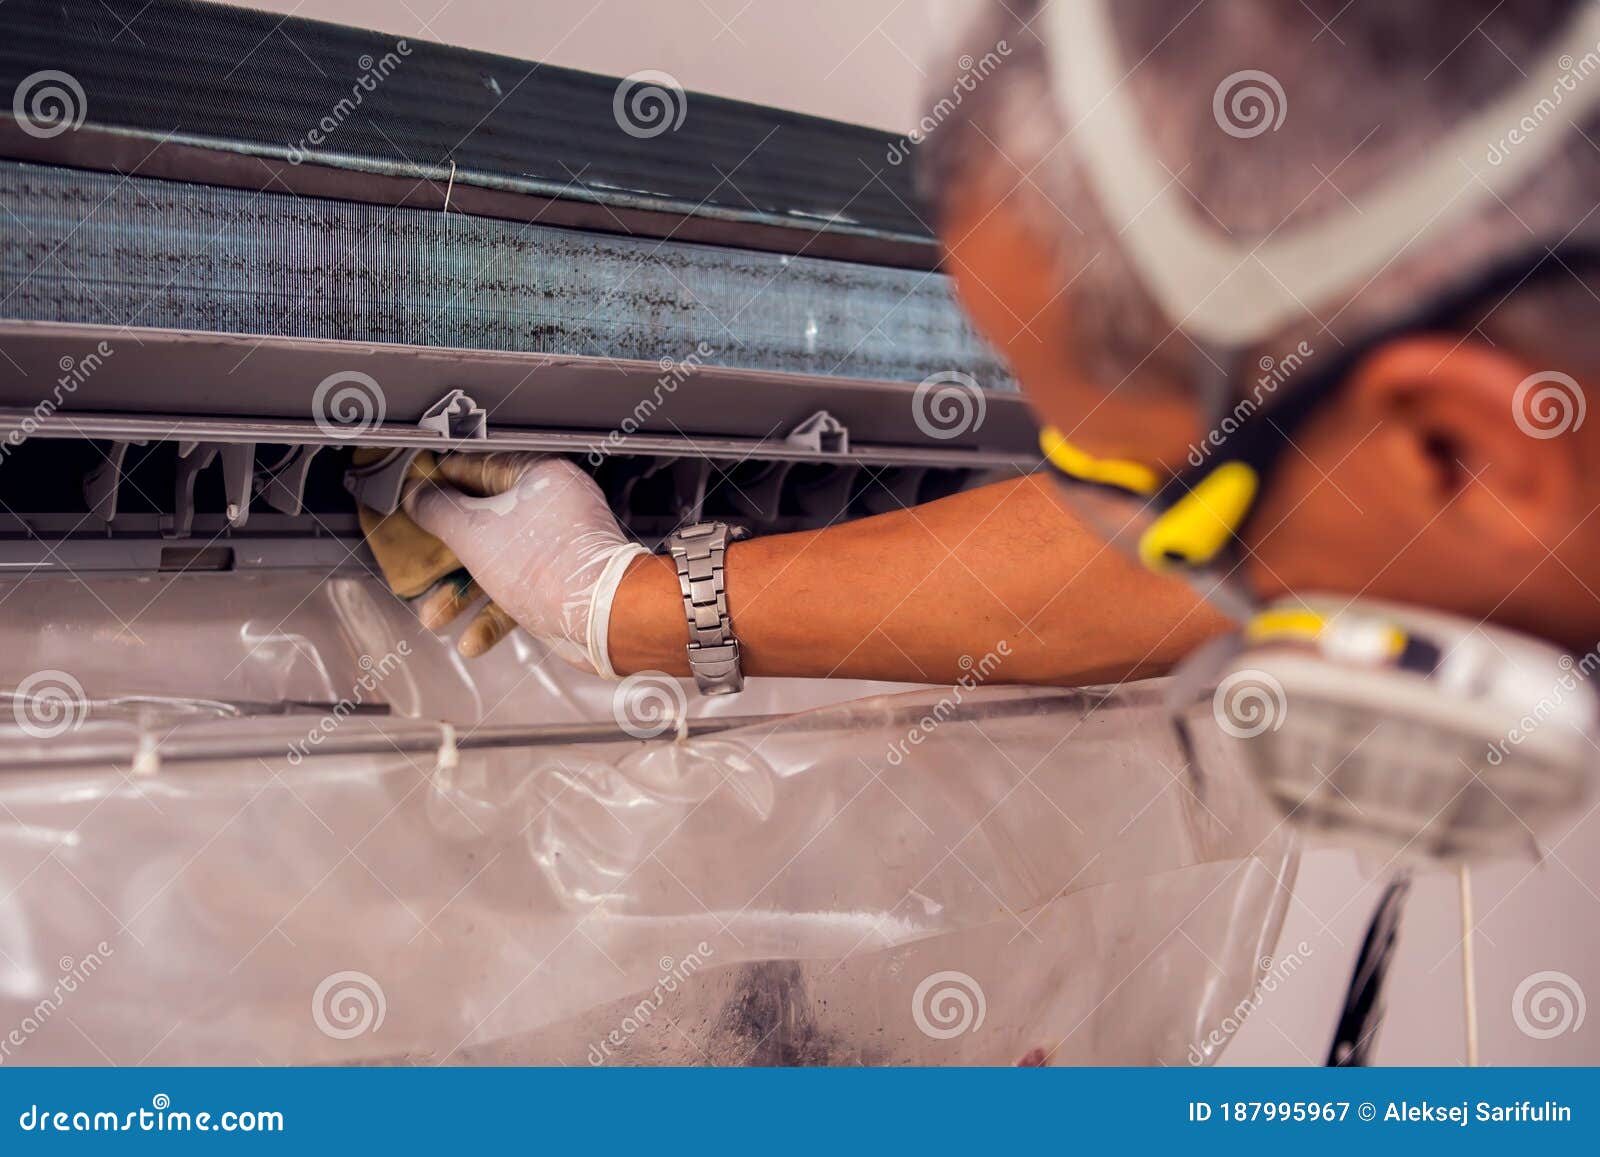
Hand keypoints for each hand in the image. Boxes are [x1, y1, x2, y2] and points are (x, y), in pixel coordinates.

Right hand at [403, 453, 647, 670]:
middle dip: (446, 554)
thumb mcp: (475, 533)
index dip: (439, 483)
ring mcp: (558, 547)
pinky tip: (472, 640)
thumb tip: (417, 496)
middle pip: (483, 522)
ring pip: (497, 563)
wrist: (603, 619)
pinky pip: (517, 593)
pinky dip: (492, 616)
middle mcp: (553, 508)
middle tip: (419, 561)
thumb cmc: (552, 569)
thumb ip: (438, 511)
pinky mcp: (561, 583)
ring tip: (435, 616)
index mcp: (539, 477)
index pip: (477, 470)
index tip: (413, 493)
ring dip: (463, 594)